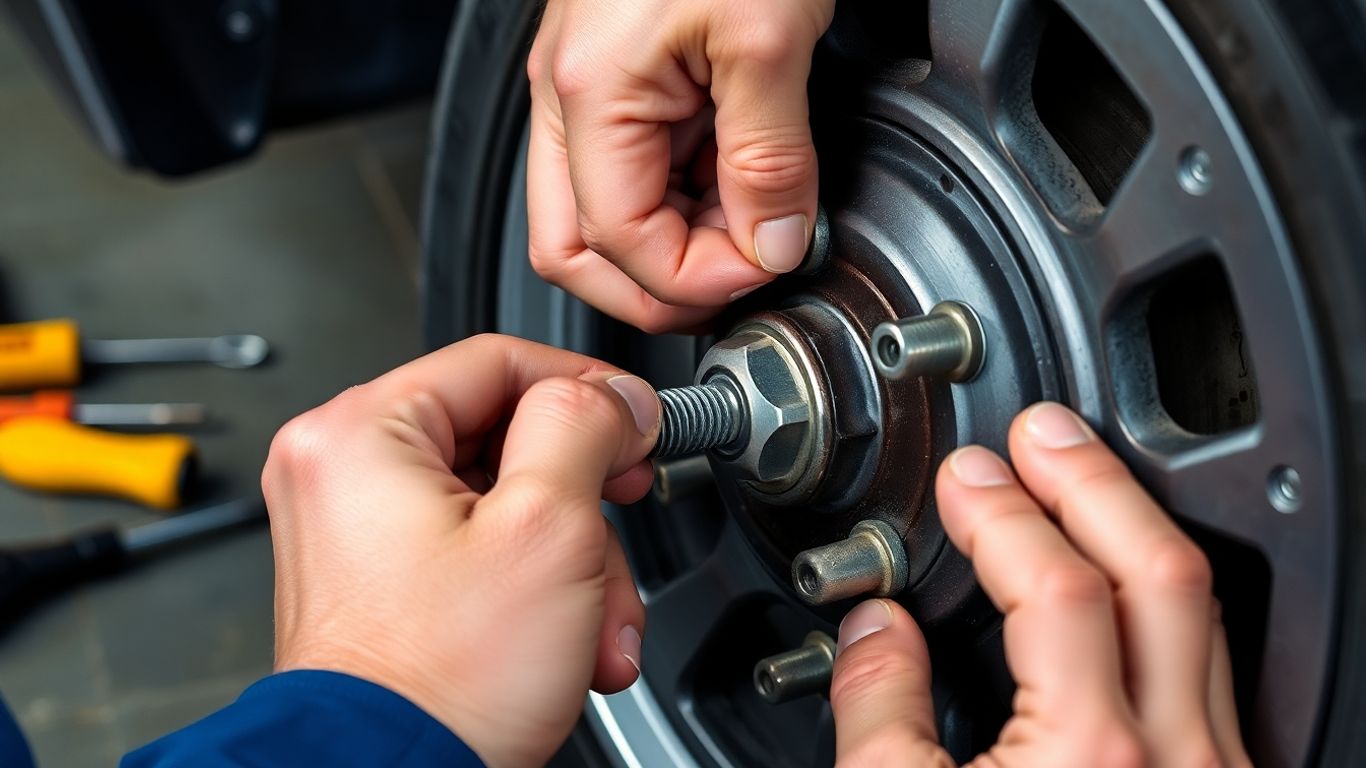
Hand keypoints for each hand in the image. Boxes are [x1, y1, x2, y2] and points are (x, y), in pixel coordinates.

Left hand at [262, 335, 660, 766]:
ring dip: (572, 562)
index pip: (500, 360)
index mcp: (360, 434)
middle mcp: (341, 472)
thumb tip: (611, 394)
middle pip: (506, 439)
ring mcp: (355, 531)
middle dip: (584, 506)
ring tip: (599, 624)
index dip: (588, 387)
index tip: (637, 421)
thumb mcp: (547, 527)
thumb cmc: (443, 684)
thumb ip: (584, 428)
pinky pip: (474, 549)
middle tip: (621, 522)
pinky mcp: (377, 580)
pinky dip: (532, 588)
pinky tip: (569, 640)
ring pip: (501, 503)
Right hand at [527, 0, 835, 332]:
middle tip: (741, 279)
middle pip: (579, 252)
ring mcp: (582, 90)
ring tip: (750, 221)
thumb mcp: (772, 36)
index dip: (697, 277)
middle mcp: (566, 96)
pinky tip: (736, 183)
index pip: (623, 243)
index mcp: (591, 92)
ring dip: (675, 242)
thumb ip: (772, 158)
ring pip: (601, 219)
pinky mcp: (614, 78)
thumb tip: (774, 245)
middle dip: (661, 287)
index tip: (764, 266)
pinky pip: (629, 173)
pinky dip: (682, 198)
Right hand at [829, 403, 1251, 766]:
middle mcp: (1173, 758)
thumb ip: (878, 711)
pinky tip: (1120, 582)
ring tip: (1079, 484)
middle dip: (1094, 481)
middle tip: (1043, 434)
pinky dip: (1161, 597)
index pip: (1058, 585)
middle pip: (1161, 572)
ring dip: (1136, 529)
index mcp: (1085, 754)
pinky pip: (1210, 664)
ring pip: (1202, 612)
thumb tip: (874, 630)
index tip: (967, 476)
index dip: (1003, 510)